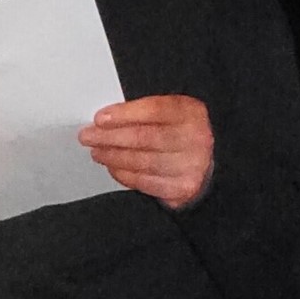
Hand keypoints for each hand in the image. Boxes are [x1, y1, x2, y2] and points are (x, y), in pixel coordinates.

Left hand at [78, 94, 213, 209]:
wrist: (211, 162)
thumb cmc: (183, 133)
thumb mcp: (173, 113)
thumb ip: (146, 113)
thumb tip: (107, 119)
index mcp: (191, 112)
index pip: (154, 110)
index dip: (124, 114)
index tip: (100, 118)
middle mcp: (195, 139)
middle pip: (144, 138)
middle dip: (110, 137)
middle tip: (88, 136)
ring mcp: (191, 165)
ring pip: (142, 161)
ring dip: (113, 156)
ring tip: (97, 151)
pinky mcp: (182, 187)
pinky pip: (145, 182)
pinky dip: (124, 174)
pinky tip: (113, 167)